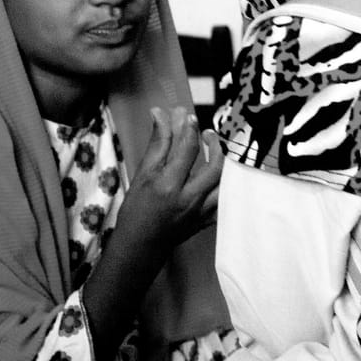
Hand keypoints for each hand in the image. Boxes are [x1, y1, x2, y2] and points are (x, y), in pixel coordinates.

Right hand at [115, 105, 222, 255]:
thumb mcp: (142, 175)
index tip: (189, 116)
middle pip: (214, 167)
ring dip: (223, 164)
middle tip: (207, 133)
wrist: (139, 245)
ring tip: (215, 151)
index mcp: (168, 186)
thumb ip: (157, 144)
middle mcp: (188, 199)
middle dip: (214, 144)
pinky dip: (225, 187)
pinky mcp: (207, 221)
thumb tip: (160, 114)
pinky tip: (220, 177)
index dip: (189, 128)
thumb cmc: (135, 210)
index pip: (187, 150)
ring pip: (224, 185)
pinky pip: (225, 202)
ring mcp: (200, 212)